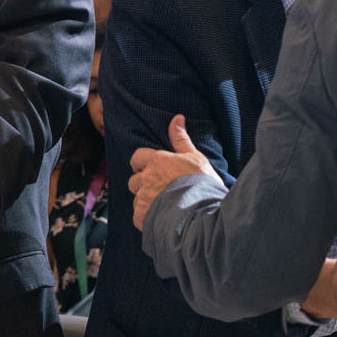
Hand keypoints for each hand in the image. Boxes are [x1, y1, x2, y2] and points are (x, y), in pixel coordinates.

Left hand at [129, 113, 215, 228]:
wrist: (202, 212)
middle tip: (161, 191)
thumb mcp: (194, 157)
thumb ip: (181, 139)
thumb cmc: (201, 183)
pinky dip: (147, 219)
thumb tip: (177, 118)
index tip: (151, 169)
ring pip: (137, 200)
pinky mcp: (142, 217)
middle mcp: (145, 179)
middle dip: (143, 185)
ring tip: (165, 207)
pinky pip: (138, 217)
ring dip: (146, 202)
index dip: (142, 164)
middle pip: (134, 181)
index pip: (137, 158)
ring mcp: (142, 199)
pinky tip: (162, 219)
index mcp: (156, 161)